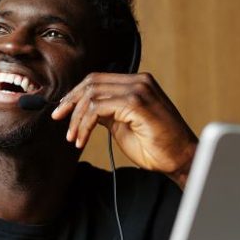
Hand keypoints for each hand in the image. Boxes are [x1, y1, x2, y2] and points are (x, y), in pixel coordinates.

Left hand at [51, 72, 197, 187]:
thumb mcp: (123, 125)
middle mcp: (139, 81)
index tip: (61, 112)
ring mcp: (139, 90)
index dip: (75, 94)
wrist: (181, 159)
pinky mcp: (137, 103)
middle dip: (70, 102)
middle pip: (92, 82)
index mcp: (137, 83)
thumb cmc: (155, 146)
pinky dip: (85, 125)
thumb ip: (107, 112)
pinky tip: (82, 139)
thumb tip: (84, 109)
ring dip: (77, 118)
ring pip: (92, 95)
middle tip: (58, 121)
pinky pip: (98, 109)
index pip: (97, 79)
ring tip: (74, 138)